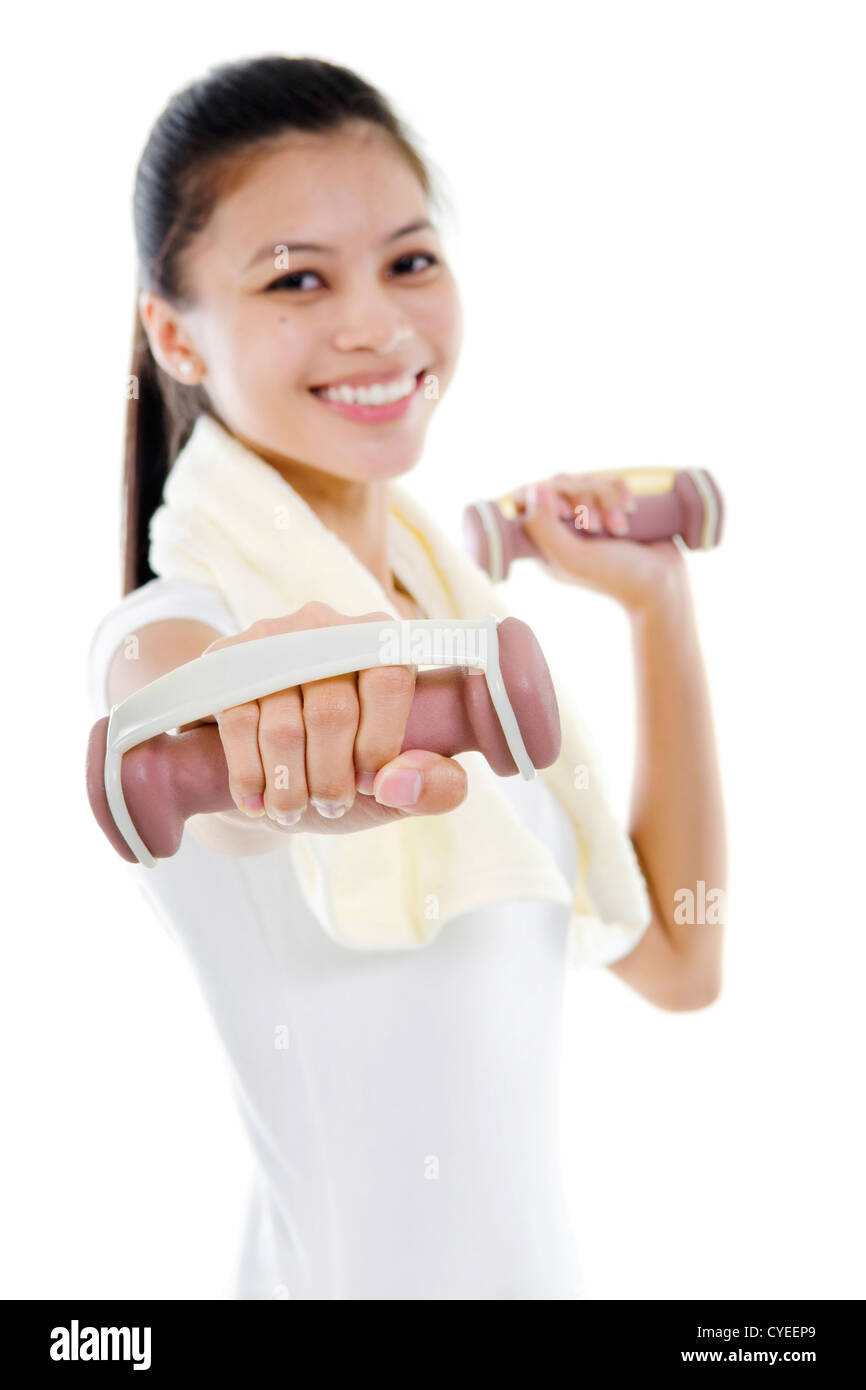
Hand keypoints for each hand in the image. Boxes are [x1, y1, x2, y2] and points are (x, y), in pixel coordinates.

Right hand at [199, 602, 468, 833]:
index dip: (379, 743)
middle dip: (330, 777)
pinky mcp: (227, 660)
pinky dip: (250, 775)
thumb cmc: (350, 768)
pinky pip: (238, 723)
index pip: (388, 681)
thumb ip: (437, 787)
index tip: (370, 784)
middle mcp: (330, 627)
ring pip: (282, 725)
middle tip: (329, 807)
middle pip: (332, 711)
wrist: (272, 765)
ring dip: (288, 786)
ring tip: (293, 812)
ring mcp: (274, 638)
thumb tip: (402, 782)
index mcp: (384, 642)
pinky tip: (257, 800)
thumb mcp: (402, 783)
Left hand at [514, 472, 688, 612]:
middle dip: (583, 500)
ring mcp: (592, 515)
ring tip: (620, 528)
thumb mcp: (571, 558)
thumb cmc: (616, 577)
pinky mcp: (615, 506)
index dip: (545, 496)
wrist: (663, 583)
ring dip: (606, 501)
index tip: (565, 512)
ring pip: (588, 480)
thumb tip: (533, 489)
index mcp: (546, 542)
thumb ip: (543, 528)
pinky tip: (631, 509)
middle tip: (597, 527)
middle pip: (560, 484)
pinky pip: (611, 480)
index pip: (528, 500)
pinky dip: (621, 492)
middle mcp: (565, 527)